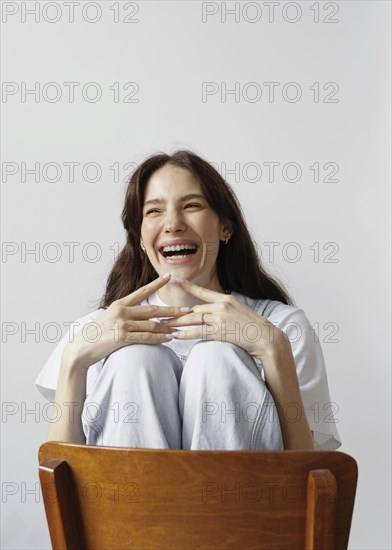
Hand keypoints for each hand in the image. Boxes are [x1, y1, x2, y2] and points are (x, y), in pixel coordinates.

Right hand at [64, 275, 190, 368]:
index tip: (170, 276)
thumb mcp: (110, 317)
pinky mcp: (121, 336)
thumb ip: (125, 312)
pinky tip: (169, 338)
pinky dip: (159, 338)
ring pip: (151, 324)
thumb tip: (140, 312)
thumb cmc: (97, 333)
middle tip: (186, 310)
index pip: (142, 291)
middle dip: (171, 310)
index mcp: (120, 303)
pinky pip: (145, 337)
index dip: (158, 283)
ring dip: (168, 327)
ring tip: (180, 328)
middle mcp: (122, 311)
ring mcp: (122, 323)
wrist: (81, 347)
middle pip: (152, 309)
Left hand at [160, 279, 287, 361]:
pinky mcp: (220, 331)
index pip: (204, 292)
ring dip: (176, 323)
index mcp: (226, 299)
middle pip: (194, 310)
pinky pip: (198, 333)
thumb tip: (212, 311)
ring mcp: (220, 318)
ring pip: (193, 320)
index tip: (177, 281)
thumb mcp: (240, 311)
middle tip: (161, 314)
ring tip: (162, 325)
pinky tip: (175, 336)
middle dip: (177, 313)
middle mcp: (222, 306)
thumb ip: (225, 309)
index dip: (189, 287)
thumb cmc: (254, 326)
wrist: (266, 337)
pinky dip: (185, 334)